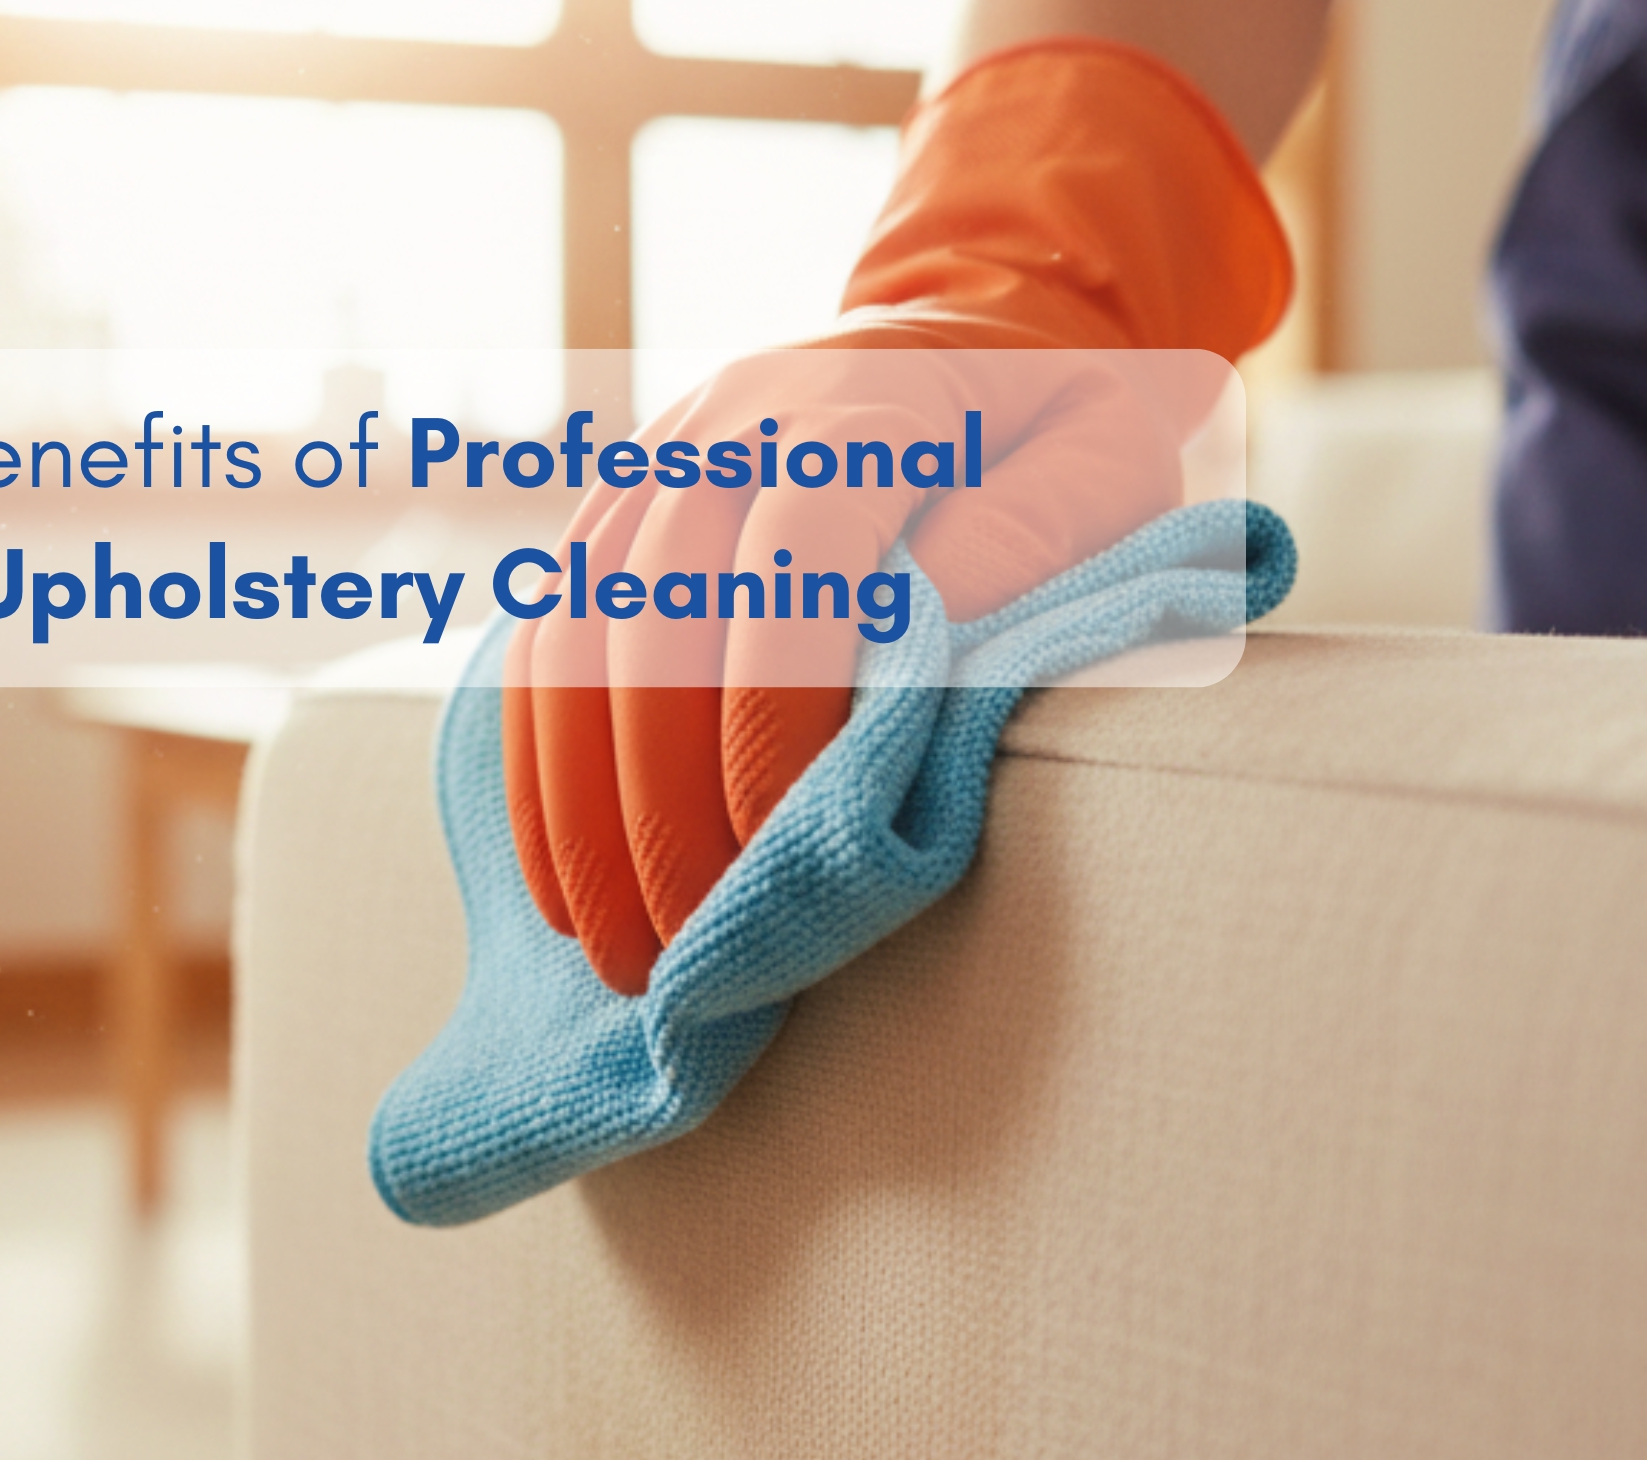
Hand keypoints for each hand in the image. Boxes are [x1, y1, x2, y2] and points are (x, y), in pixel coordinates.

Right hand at [502, 39, 1293, 994]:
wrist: (977, 323)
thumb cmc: (1061, 425)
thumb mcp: (1104, 461)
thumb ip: (1027, 542)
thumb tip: (918, 647)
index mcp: (854, 403)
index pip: (786, 566)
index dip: (767, 714)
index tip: (773, 846)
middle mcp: (724, 424)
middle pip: (650, 620)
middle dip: (654, 801)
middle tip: (683, 947)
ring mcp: (650, 467)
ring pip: (572, 640)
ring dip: (578, 807)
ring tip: (610, 948)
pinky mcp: (613, 519)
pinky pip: (542, 647)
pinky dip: (542, 771)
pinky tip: (563, 879)